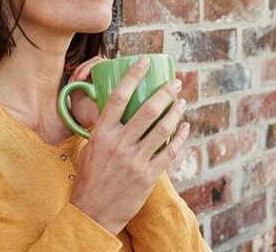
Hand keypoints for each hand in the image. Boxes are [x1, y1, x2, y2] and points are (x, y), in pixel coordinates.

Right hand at [69, 57, 189, 235]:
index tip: (144, 61)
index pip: (118, 96)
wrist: (93, 213)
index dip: (133, 76)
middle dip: (165, 92)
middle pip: (147, 109)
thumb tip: (116, 107)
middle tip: (175, 82)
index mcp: (102, 133)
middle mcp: (119, 144)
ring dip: (176, 112)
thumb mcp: (91, 147)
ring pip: (163, 129)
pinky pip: (169, 151)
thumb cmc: (90, 178)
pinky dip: (181, 137)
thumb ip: (104, 128)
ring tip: (182, 101)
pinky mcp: (148, 175)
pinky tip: (185, 127)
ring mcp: (135, 160)